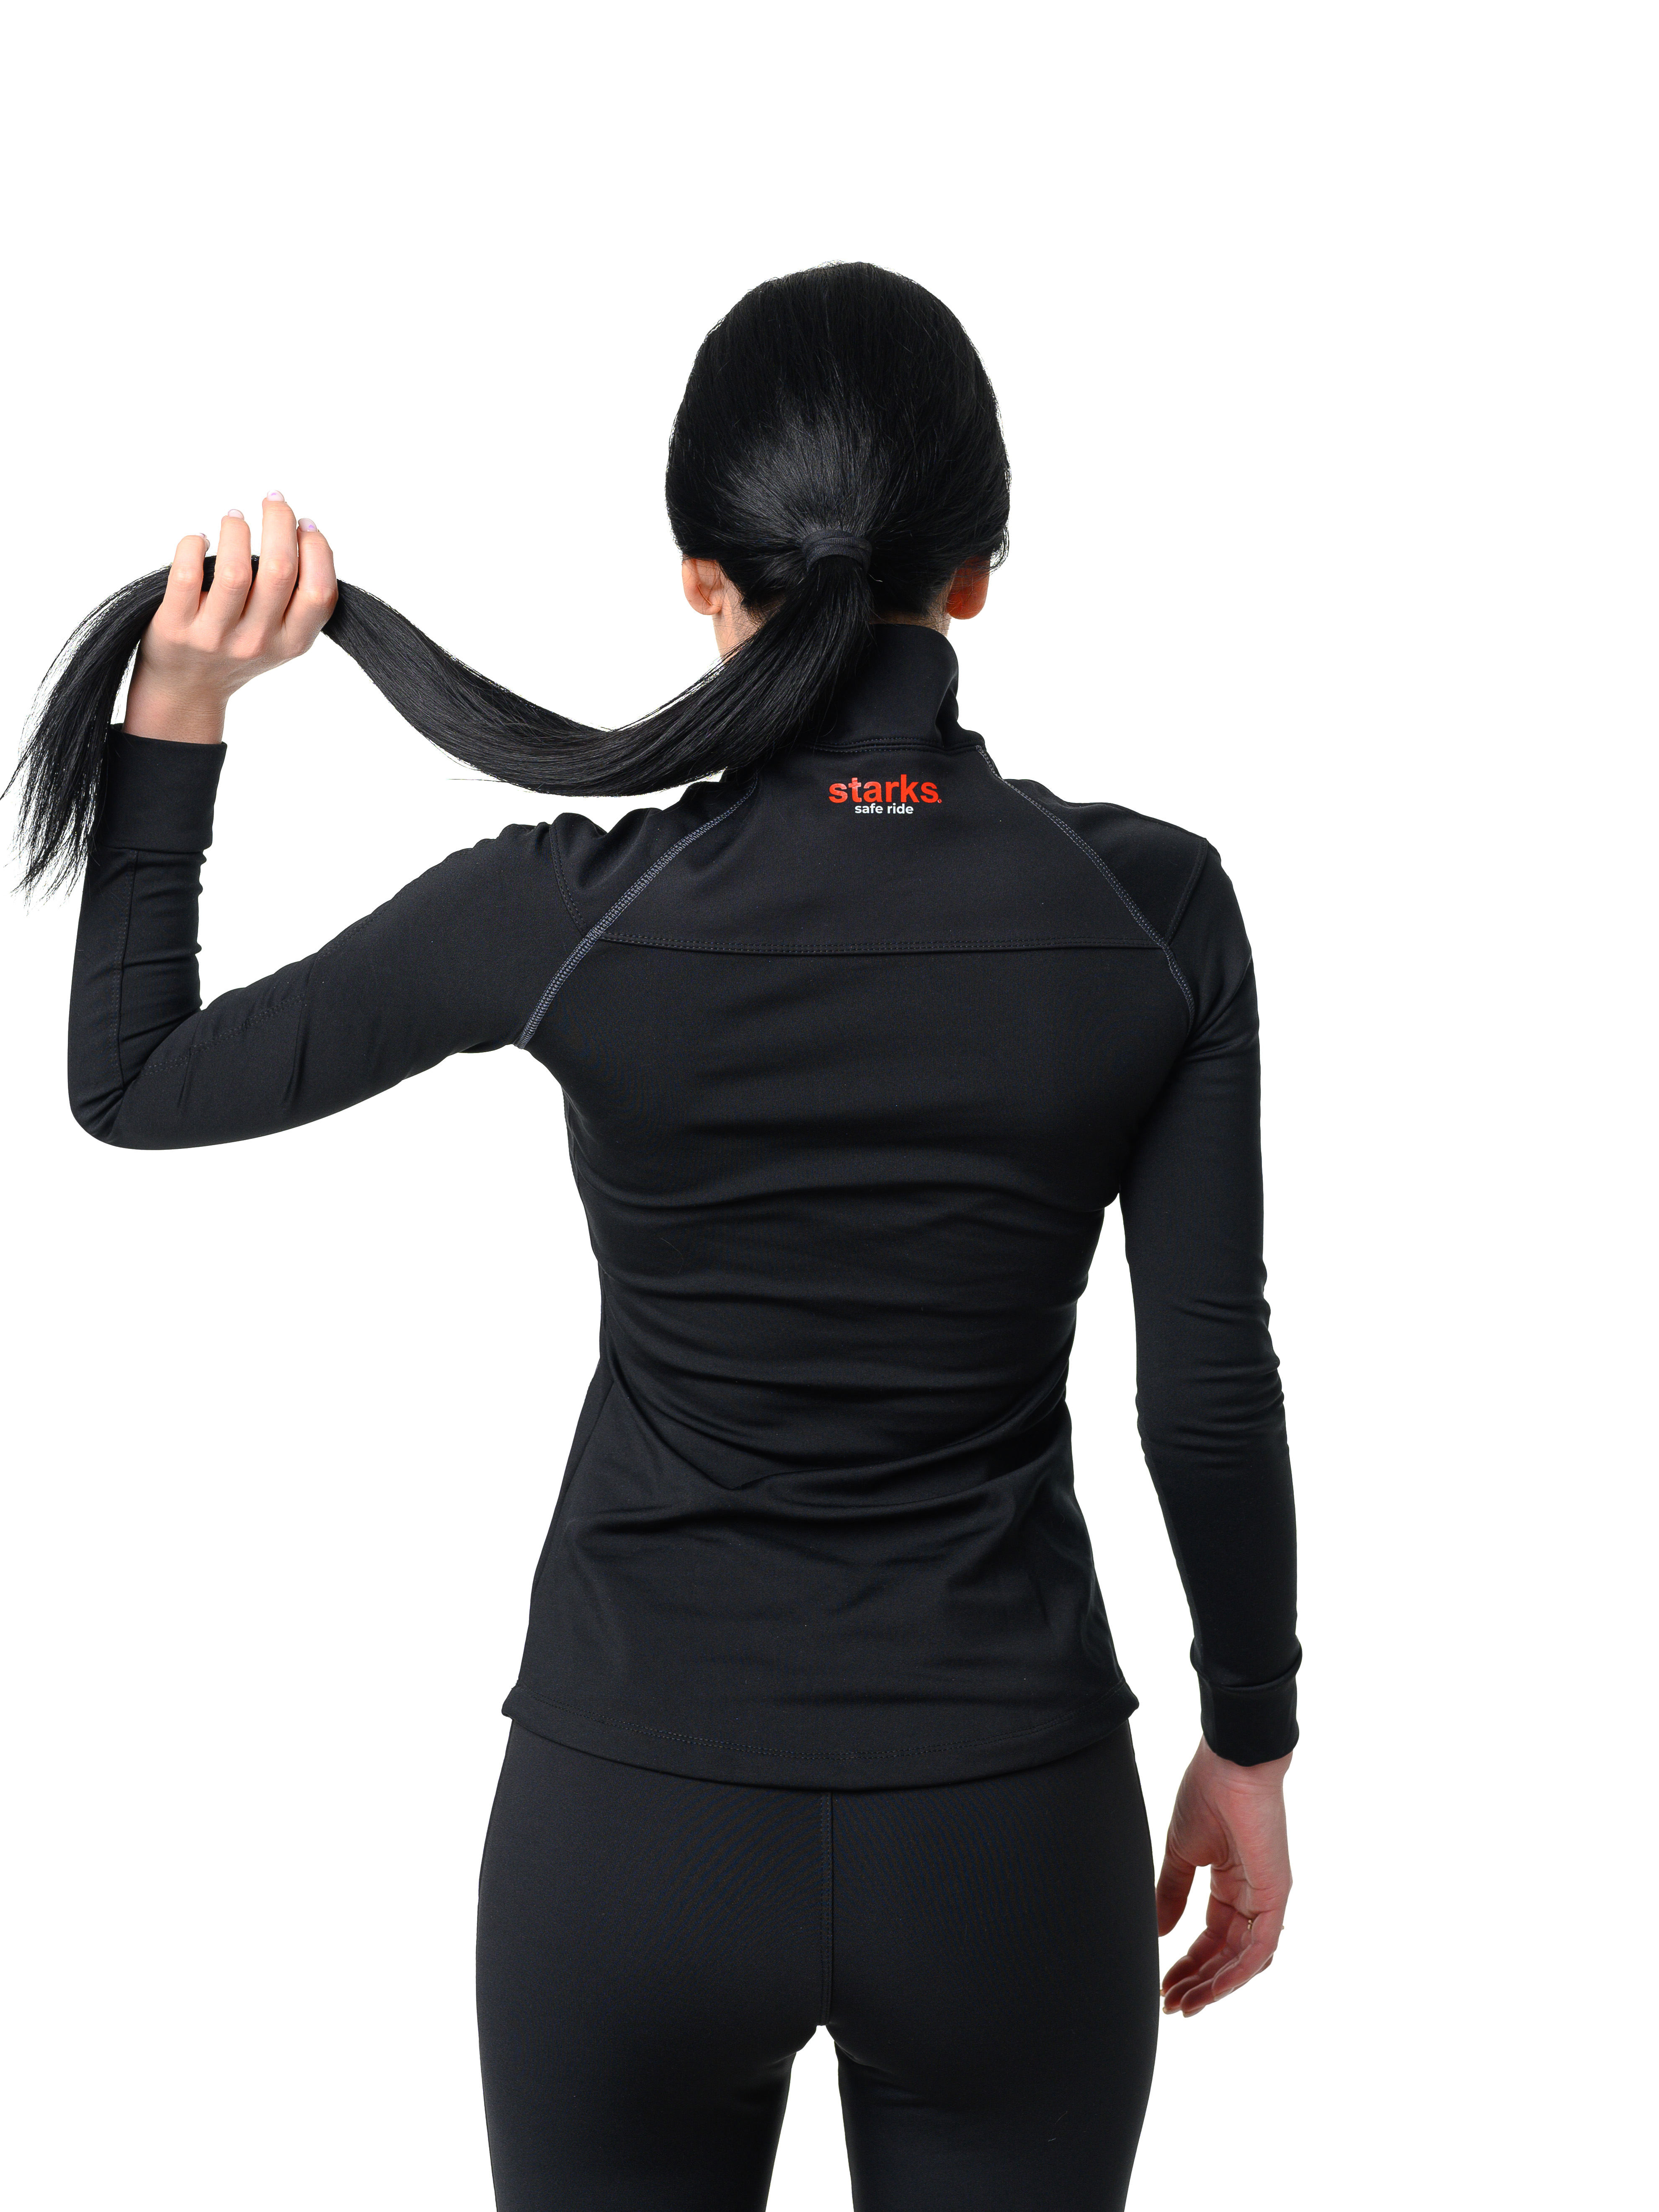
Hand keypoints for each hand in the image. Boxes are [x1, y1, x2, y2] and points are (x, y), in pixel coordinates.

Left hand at [124, 495, 337, 743]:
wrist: (186, 691)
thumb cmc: (235, 650)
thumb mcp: (279, 638)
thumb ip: (295, 599)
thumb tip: (300, 532)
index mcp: (291, 643)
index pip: (319, 591)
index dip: (317, 549)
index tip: (304, 524)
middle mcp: (256, 642)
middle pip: (279, 570)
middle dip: (279, 521)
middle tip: (272, 500)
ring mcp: (215, 637)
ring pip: (235, 571)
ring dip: (236, 530)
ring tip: (234, 517)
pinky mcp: (176, 629)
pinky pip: (186, 576)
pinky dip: (192, 545)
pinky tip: (198, 539)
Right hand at [1156, 1738, 1291, 2016]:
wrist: (1230, 1761)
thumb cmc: (1207, 1793)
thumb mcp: (1181, 1852)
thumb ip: (1172, 1893)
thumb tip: (1158, 1932)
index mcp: (1231, 1883)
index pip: (1212, 1937)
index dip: (1188, 1964)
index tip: (1164, 1984)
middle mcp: (1253, 1896)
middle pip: (1227, 1955)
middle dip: (1199, 1983)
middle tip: (1171, 2004)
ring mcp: (1267, 1898)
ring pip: (1246, 1960)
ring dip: (1215, 1986)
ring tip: (1184, 2003)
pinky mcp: (1276, 1895)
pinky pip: (1261, 1947)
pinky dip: (1237, 1972)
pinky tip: (1211, 1989)